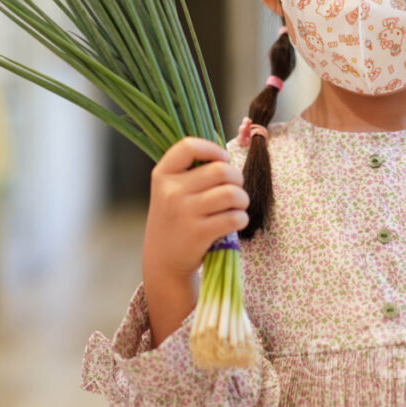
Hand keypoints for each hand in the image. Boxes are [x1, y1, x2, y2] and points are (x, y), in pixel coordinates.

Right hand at [142, 137, 249, 284]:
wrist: (163, 260)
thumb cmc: (174, 219)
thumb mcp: (169, 190)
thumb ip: (190, 171)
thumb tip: (225, 157)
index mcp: (163, 174)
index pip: (189, 146)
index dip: (213, 149)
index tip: (222, 159)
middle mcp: (171, 191)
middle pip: (221, 170)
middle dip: (237, 178)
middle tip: (234, 189)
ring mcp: (184, 212)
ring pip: (231, 193)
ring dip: (242, 199)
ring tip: (237, 205)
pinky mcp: (198, 233)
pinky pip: (234, 217)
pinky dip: (241, 218)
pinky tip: (235, 221)